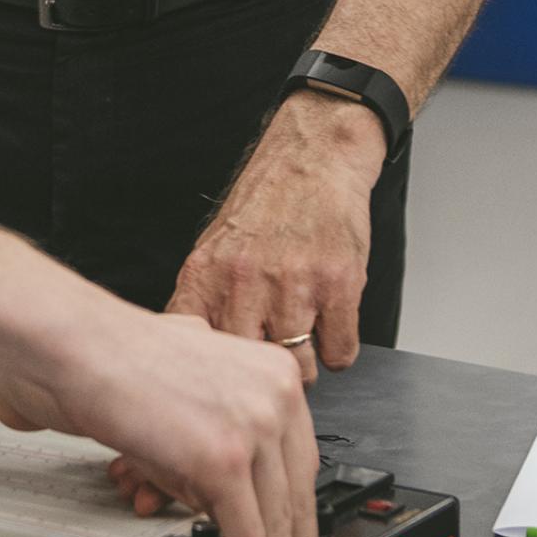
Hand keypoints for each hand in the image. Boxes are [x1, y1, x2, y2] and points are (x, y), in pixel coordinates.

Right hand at [22, 306, 322, 536]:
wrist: (86, 351)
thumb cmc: (127, 362)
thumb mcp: (201, 386)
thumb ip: (230, 426)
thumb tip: (236, 482)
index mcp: (276, 374)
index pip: (302, 461)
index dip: (306, 513)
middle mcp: (275, 396)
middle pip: (298, 493)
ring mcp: (252, 426)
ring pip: (277, 518)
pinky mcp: (223, 459)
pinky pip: (245, 529)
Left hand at [172, 90, 386, 381]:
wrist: (314, 155)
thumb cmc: (269, 203)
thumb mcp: (216, 247)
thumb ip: (203, 301)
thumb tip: (196, 362)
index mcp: (205, 275)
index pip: (196, 356)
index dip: (212, 376)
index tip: (222, 380)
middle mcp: (244, 282)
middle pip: (249, 371)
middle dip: (262, 373)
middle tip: (272, 357)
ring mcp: (293, 285)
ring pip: (300, 370)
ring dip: (306, 362)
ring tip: (305, 333)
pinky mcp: (338, 286)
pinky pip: (340, 355)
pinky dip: (338, 348)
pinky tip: (331, 321)